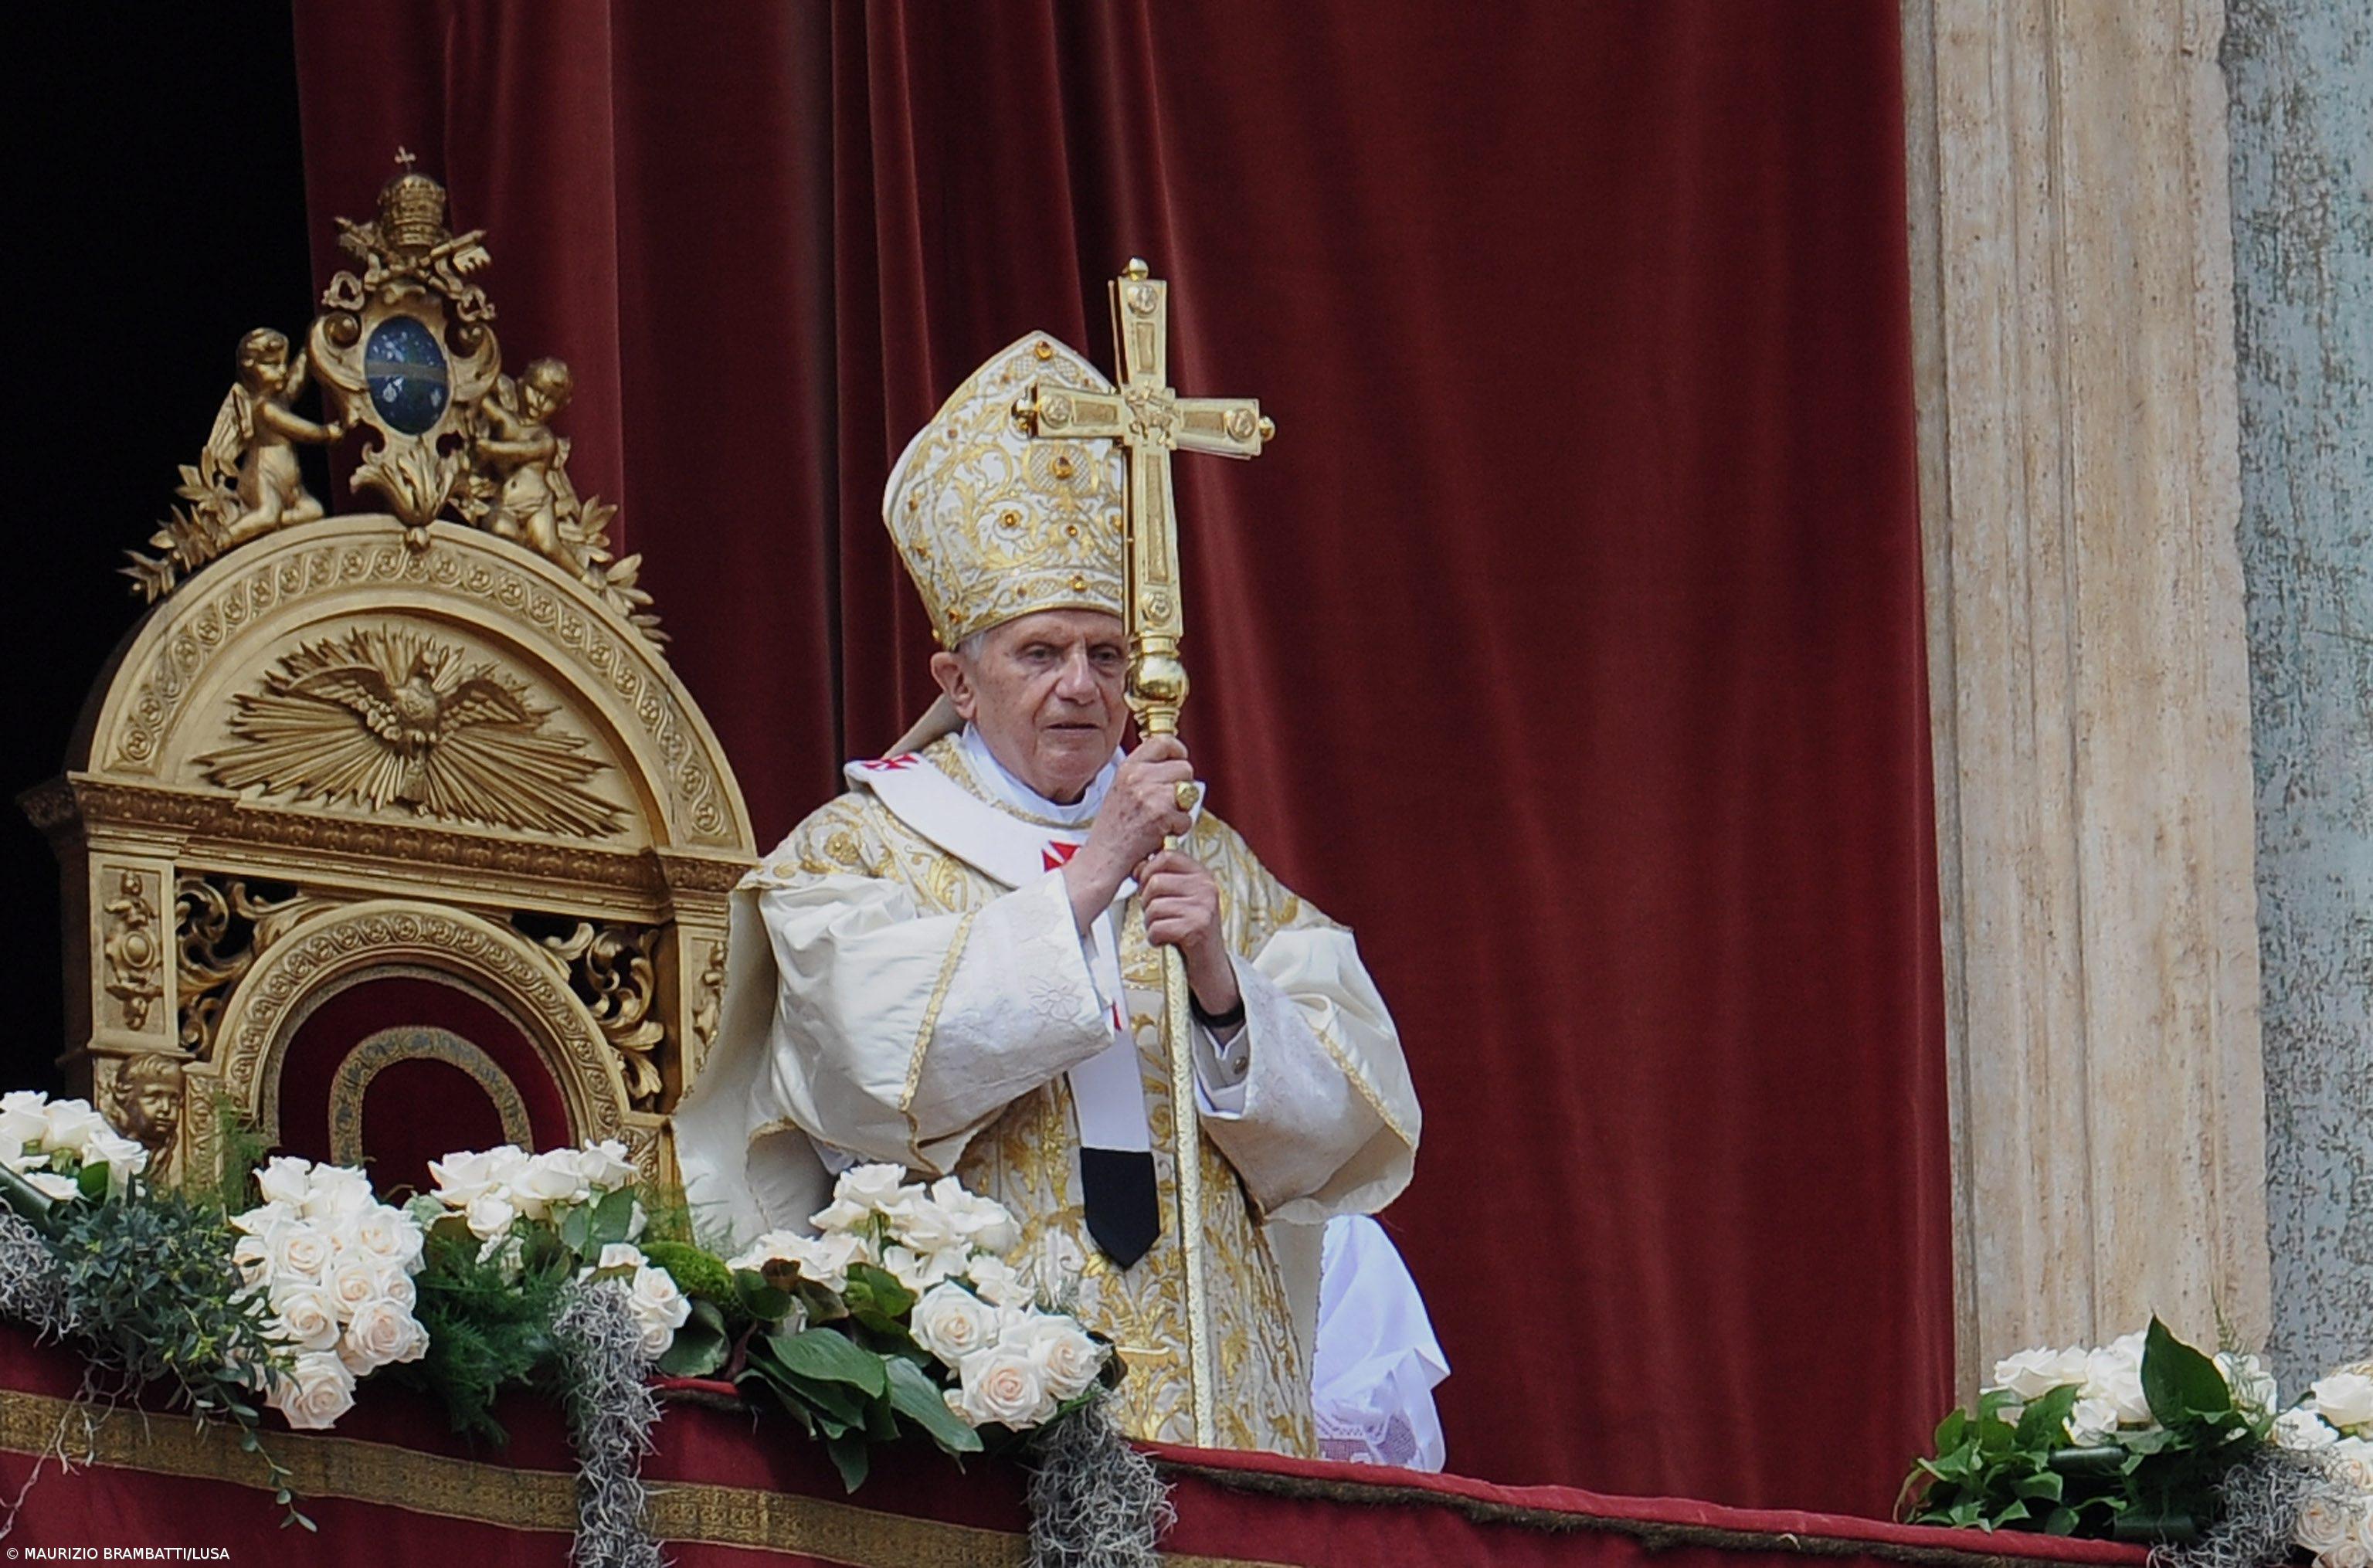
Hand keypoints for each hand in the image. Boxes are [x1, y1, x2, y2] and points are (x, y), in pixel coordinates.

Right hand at [1062, 736, 1194, 927]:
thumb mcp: (1121, 789)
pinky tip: (1161, 833)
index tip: (1178, 761)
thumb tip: (1172, 761)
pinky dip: (1179, 829)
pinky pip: (1187, 817)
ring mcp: (1150, 795)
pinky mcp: (1161, 815)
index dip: (1177, 751)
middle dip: (1182, 786)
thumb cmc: (1113, 829)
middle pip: (1184, 767)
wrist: (1103, 858)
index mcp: (1128, 767)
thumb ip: (1143, 773)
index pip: (1163, 742)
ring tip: (1164, 819)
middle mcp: (1138, 777)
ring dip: (1182, 809)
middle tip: (1168, 802)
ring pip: (1189, 792)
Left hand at [1138, 849, 1237, 1014]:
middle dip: (1146, 902)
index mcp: (1202, 875)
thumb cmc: (1190, 931)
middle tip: (1157, 915)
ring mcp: (1203, 907)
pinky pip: (1157, 927)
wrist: (1211, 966)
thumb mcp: (1182, 899)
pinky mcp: (1197, 928)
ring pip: (1153, 906)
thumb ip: (1164, 879)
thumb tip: (1136, 866)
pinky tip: (1166, 941)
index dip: (1147, 870)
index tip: (1145, 884)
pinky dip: (1155, 938)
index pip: (1166, 856)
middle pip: (1155, 881)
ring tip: (1164, 929)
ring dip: (1150, 923)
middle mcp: (1206, 887)